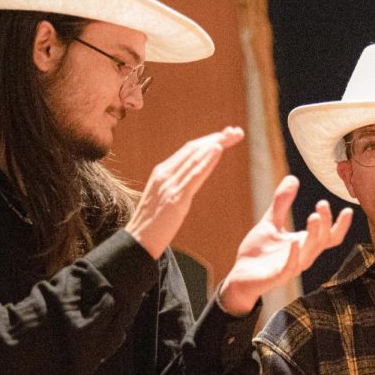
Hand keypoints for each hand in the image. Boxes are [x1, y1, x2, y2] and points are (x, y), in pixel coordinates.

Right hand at [125, 127, 243, 258]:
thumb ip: (177, 187)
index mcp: (162, 173)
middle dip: (217, 138)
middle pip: (194, 149)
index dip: (208, 141)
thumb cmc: (152, 226)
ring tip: (233, 135)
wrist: (137, 242)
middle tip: (237, 131)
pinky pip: (193, 175)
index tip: (227, 136)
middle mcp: (165, 174)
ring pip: (195, 158)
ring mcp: (169, 185)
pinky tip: (218, 150)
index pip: (188, 150)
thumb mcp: (165, 200)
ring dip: (216, 144)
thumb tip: (191, 182)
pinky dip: (206, 160)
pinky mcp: (175, 197)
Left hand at [217, 176, 352, 314]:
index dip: (340, 225)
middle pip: (322, 240)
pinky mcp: (277, 276)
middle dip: (325, 223)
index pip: (329, 236)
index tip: (348, 209)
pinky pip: (289, 267)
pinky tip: (294, 241)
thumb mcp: (271, 222)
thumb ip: (282, 203)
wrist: (241, 276)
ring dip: (314, 235)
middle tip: (322, 204)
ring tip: (313, 216)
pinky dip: (294, 255)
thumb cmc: (259, 252)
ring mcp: (291, 267)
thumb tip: (293, 178)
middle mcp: (303, 255)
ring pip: (310, 252)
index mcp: (304, 243)